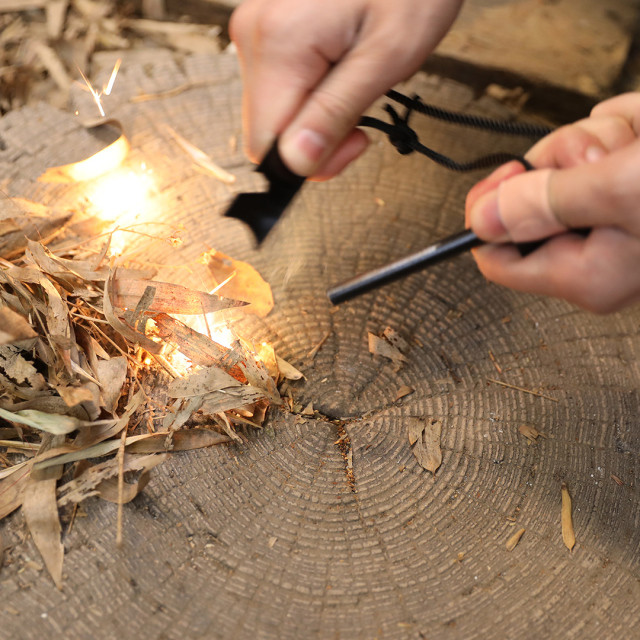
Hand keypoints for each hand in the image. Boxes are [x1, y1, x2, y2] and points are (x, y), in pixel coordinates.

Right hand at [229, 0, 461, 178]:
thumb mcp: (387, 56)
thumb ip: (337, 112)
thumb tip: (297, 161)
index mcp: (278, 44)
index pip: (266, 147)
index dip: (309, 161)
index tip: (354, 141)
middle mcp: (255, 35)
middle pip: (268, 131)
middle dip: (315, 138)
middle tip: (362, 111)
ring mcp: (258, 29)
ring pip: (276, 111)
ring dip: (316, 114)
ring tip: (355, 77)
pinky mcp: (269, 29)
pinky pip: (281, 85)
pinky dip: (312, 91)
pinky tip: (341, 66)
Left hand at [465, 93, 639, 312]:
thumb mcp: (620, 191)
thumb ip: (547, 203)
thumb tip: (483, 220)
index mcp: (586, 274)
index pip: (496, 258)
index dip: (489, 214)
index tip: (511, 175)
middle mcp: (595, 254)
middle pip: (527, 200)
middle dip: (560, 161)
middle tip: (599, 158)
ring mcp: (610, 219)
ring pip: (561, 165)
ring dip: (596, 139)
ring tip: (635, 144)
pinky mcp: (623, 186)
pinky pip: (595, 146)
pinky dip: (619, 129)